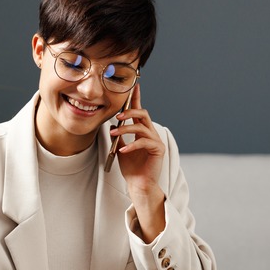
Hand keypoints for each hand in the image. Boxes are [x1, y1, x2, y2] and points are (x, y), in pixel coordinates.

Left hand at [111, 83, 166, 240]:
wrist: (138, 184)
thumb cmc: (131, 168)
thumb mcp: (120, 148)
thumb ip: (119, 136)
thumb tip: (110, 125)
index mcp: (142, 130)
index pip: (138, 110)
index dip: (136, 97)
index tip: (134, 84)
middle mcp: (150, 132)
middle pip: (143, 113)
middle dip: (130, 111)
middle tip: (117, 116)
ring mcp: (155, 140)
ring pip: (141, 126)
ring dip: (126, 129)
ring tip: (114, 134)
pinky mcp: (158, 150)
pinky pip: (144, 142)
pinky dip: (132, 145)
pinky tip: (123, 150)